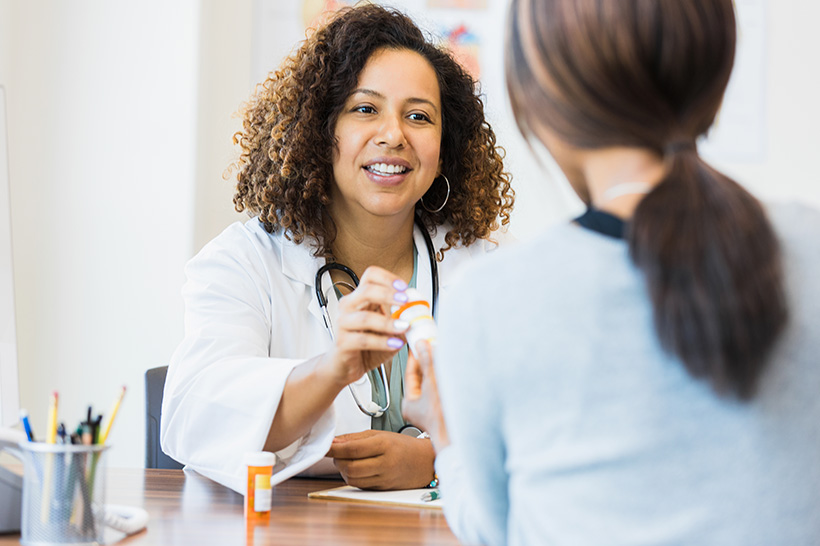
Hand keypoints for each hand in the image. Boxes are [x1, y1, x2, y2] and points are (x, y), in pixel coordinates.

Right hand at [320, 266, 410, 386]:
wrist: (344, 367)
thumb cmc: (363, 347)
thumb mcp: (386, 330)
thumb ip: (400, 319)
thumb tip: (419, 312)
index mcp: (359, 299)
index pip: (370, 276)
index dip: (388, 278)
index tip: (404, 287)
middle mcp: (348, 307)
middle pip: (366, 290)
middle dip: (388, 294)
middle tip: (405, 301)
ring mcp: (342, 324)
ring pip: (365, 317)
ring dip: (388, 322)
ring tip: (404, 326)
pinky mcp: (342, 343)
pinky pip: (364, 340)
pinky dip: (382, 342)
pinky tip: (395, 344)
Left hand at [326, 430, 435, 489]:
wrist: (425, 461)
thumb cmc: (403, 446)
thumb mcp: (380, 434)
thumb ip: (355, 438)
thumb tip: (334, 441)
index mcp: (384, 445)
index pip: (352, 448)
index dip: (334, 448)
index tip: (325, 446)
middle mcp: (384, 463)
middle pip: (350, 466)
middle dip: (337, 460)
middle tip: (336, 453)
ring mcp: (384, 478)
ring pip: (352, 478)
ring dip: (343, 470)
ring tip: (346, 461)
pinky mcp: (382, 489)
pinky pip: (360, 485)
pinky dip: (352, 478)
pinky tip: (355, 470)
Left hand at [402, 340, 449, 451]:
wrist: (461, 436)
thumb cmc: (442, 420)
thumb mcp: (432, 384)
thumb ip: (427, 362)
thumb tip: (422, 346)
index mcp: (410, 404)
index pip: (411, 374)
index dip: (415, 357)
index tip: (418, 344)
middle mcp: (421, 407)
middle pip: (424, 377)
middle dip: (429, 361)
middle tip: (432, 345)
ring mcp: (435, 408)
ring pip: (435, 382)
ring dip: (440, 368)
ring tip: (443, 354)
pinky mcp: (448, 408)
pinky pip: (445, 388)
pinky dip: (448, 377)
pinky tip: (454, 369)